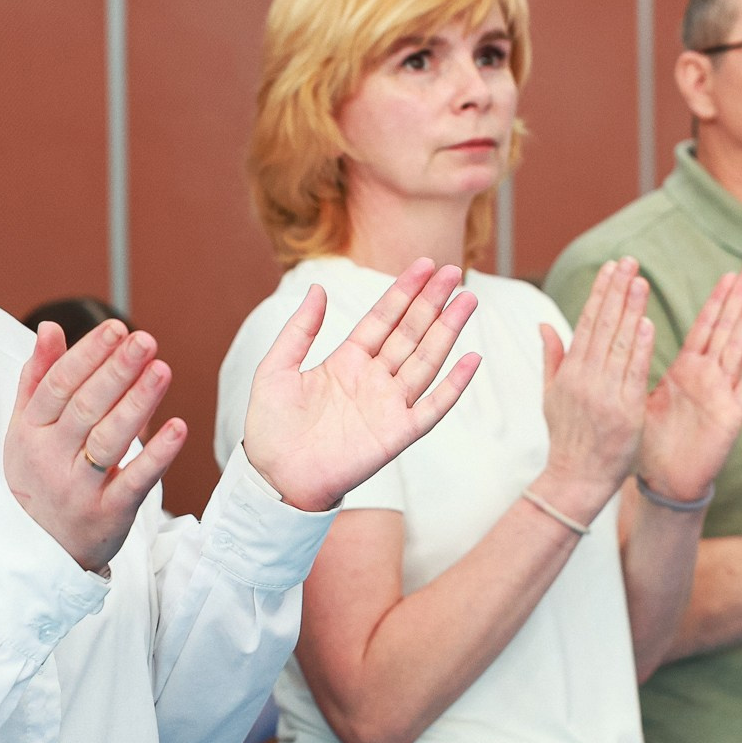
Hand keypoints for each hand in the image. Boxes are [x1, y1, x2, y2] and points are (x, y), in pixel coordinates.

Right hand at [5, 319, 186, 572]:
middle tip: (145, 340)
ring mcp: (80, 488)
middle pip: (85, 408)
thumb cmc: (36, 478)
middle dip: (116, 371)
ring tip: (162, 369)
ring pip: (109, 440)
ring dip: (138, 403)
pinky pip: (135, 481)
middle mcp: (52, 459)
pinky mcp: (109, 514)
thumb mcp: (23, 429)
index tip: (115, 329)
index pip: (58, 386)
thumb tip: (50, 328)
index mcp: (31, 432)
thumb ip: (37, 377)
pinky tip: (178, 428)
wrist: (35, 551)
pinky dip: (157, 455)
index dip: (87, 355)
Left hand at [242, 259, 481, 512]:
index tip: (424, 265)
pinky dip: (453, 385)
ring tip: (467, 300)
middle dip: (432, 302)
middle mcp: (373, 379)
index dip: (404, 291)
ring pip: (426, 360)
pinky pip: (432, 407)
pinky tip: (470, 359)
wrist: (274, 477)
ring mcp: (388, 405)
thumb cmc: (271, 427)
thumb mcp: (276, 368)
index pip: (383, 318)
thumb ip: (299, 330)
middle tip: (453, 272)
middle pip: (410, 333)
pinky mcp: (397, 434)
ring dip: (448, 331)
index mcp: (347, 361)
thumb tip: (317, 287)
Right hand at [524, 259, 652, 521]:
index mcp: (569, 373)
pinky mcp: (626, 412)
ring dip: (631, 310)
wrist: (577, 478)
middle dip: (617, 291)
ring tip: (641, 281)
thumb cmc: (567, 437)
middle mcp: (586, 380)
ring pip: (620, 344)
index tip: (610, 268)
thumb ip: (552, 357)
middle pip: (603, 327)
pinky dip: (641, 348)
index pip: (586, 323)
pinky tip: (647, 323)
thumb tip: (544, 324)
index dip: (600, 293)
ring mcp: (606, 395)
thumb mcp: (551, 396)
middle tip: (629, 262)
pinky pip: (634, 374)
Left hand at [639, 264, 741, 501]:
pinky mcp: (731, 415)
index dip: (716, 300)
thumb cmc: (651, 441)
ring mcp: (722, 393)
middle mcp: (708, 376)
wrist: (664, 481)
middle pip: (726, 329)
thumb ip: (631, 365)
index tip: (727, 273)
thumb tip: (618, 341)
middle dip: (739, 299)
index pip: (704, 326)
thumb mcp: (638, 395)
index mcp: (686, 370)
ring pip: (739, 349)